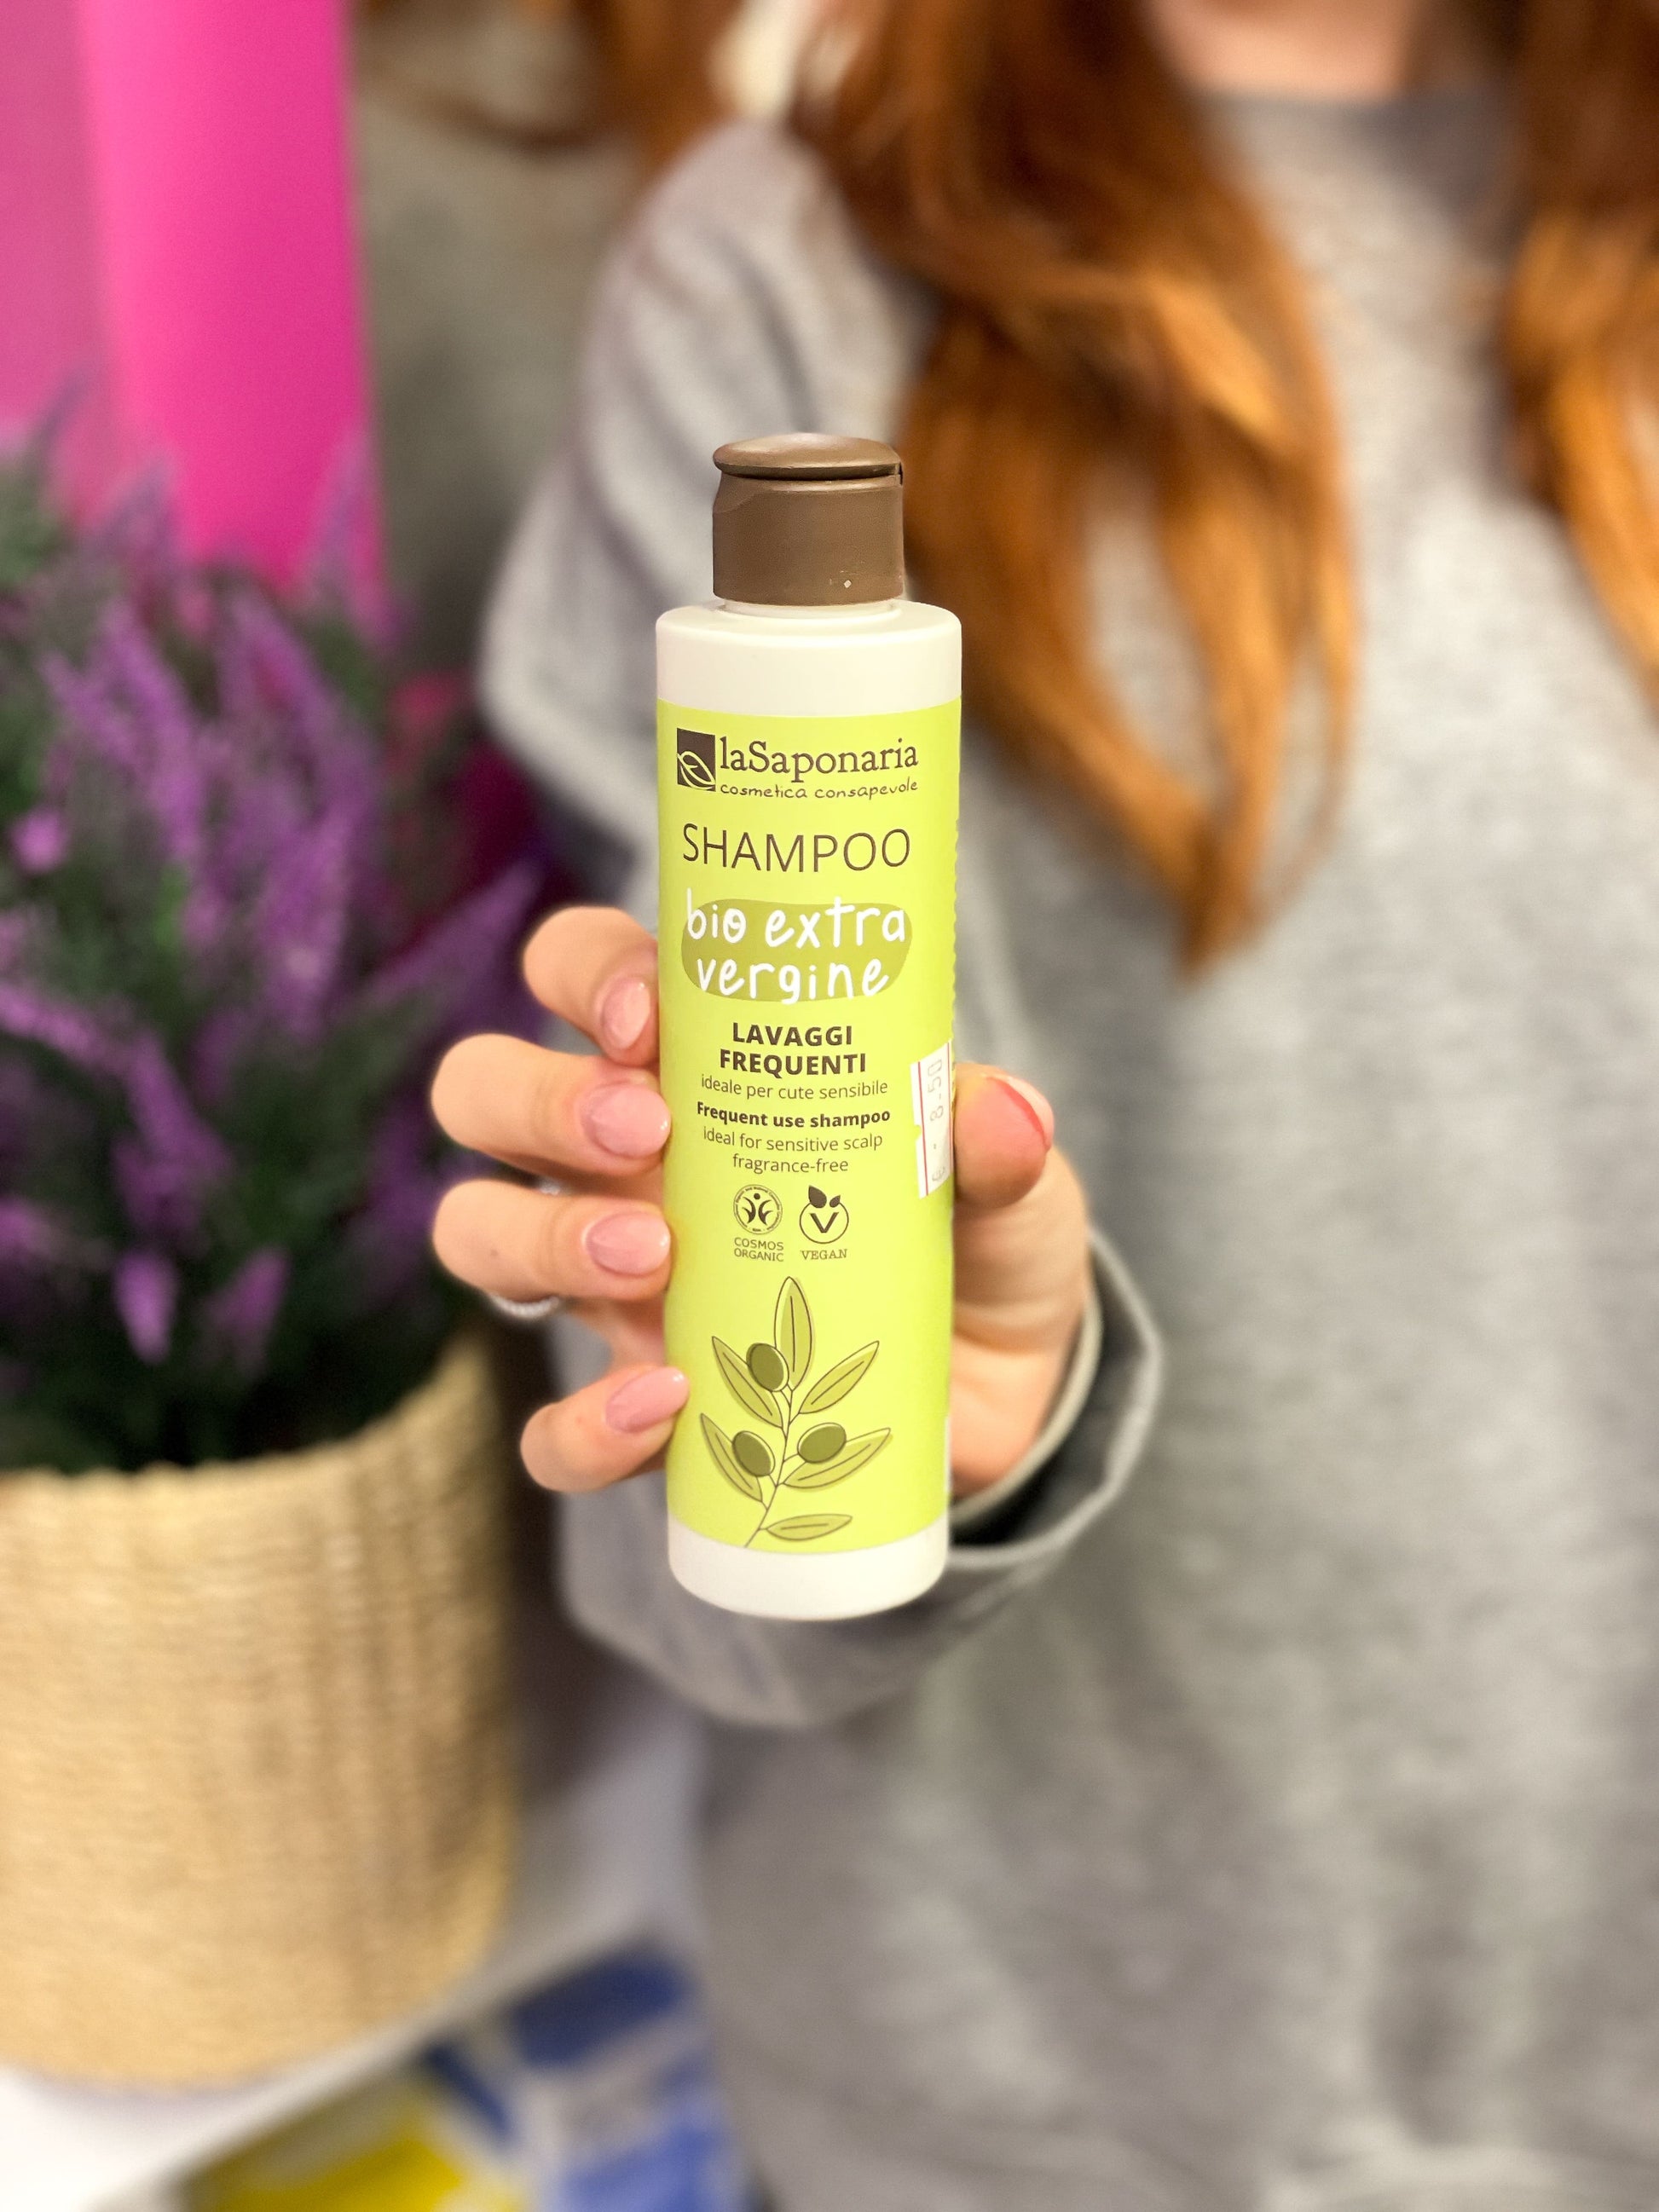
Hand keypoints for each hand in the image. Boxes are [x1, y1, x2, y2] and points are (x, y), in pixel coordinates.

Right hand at [431, 907, 1090, 1499]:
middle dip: (539, 1100)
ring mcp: (615, 1286)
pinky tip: (669, 1405)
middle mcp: (623, 1162)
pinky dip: (586, 1426)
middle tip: (646, 1134)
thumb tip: (1002, 1116)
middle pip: (486, 1090)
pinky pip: (550, 1433)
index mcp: (696, 1066)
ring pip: (480, 1234)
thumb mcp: (1009, 1181)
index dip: (589, 975)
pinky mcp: (642, 1410)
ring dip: (544, 1238)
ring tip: (655, 1258)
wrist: (1003, 1392)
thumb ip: (1002, 1143)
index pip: (581, 971)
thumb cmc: (976, 1239)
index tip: (651, 1024)